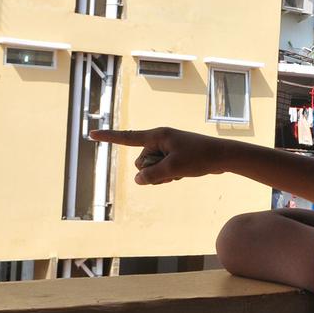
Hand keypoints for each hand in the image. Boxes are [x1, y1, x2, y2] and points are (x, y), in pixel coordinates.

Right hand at [88, 127, 232, 184]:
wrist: (222, 157)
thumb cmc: (199, 158)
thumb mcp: (173, 168)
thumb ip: (152, 175)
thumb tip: (138, 179)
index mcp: (157, 135)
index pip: (127, 137)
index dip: (108, 137)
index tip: (91, 133)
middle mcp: (159, 140)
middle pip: (140, 162)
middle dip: (151, 171)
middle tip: (173, 168)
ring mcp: (166, 148)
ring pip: (150, 169)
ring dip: (161, 175)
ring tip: (180, 170)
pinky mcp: (172, 156)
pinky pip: (160, 171)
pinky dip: (168, 176)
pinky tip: (182, 173)